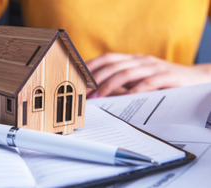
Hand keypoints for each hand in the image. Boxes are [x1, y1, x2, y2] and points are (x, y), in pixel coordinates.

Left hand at [86, 53, 210, 97]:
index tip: (80, 76)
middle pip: (113, 65)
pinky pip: (147, 82)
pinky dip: (134, 90)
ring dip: (109, 85)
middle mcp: (141, 60)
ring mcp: (153, 67)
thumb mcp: (140, 78)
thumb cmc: (162, 80)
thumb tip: (100, 91)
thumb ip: (124, 82)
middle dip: (96, 78)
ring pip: (126, 73)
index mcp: (133, 59)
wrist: (194, 78)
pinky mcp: (166, 76)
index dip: (92, 65)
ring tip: (98, 96)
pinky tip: (125, 98)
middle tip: (85, 91)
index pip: (108, 58)